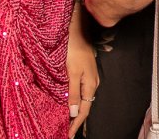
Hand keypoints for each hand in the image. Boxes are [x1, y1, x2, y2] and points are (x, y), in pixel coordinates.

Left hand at [66, 19, 97, 136]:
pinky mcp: (84, 71)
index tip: (68, 135)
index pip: (84, 110)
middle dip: (76, 120)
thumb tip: (75, 112)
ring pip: (83, 98)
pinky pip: (80, 90)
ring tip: (67, 121)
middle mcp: (92, 82)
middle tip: (67, 131)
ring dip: (76, 110)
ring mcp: (89, 77)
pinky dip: (75, 100)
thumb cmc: (73, 49)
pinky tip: (70, 102)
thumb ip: (74, 93)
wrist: (76, 30)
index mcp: (90, 84)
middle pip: (85, 106)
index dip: (76, 124)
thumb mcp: (72, 73)